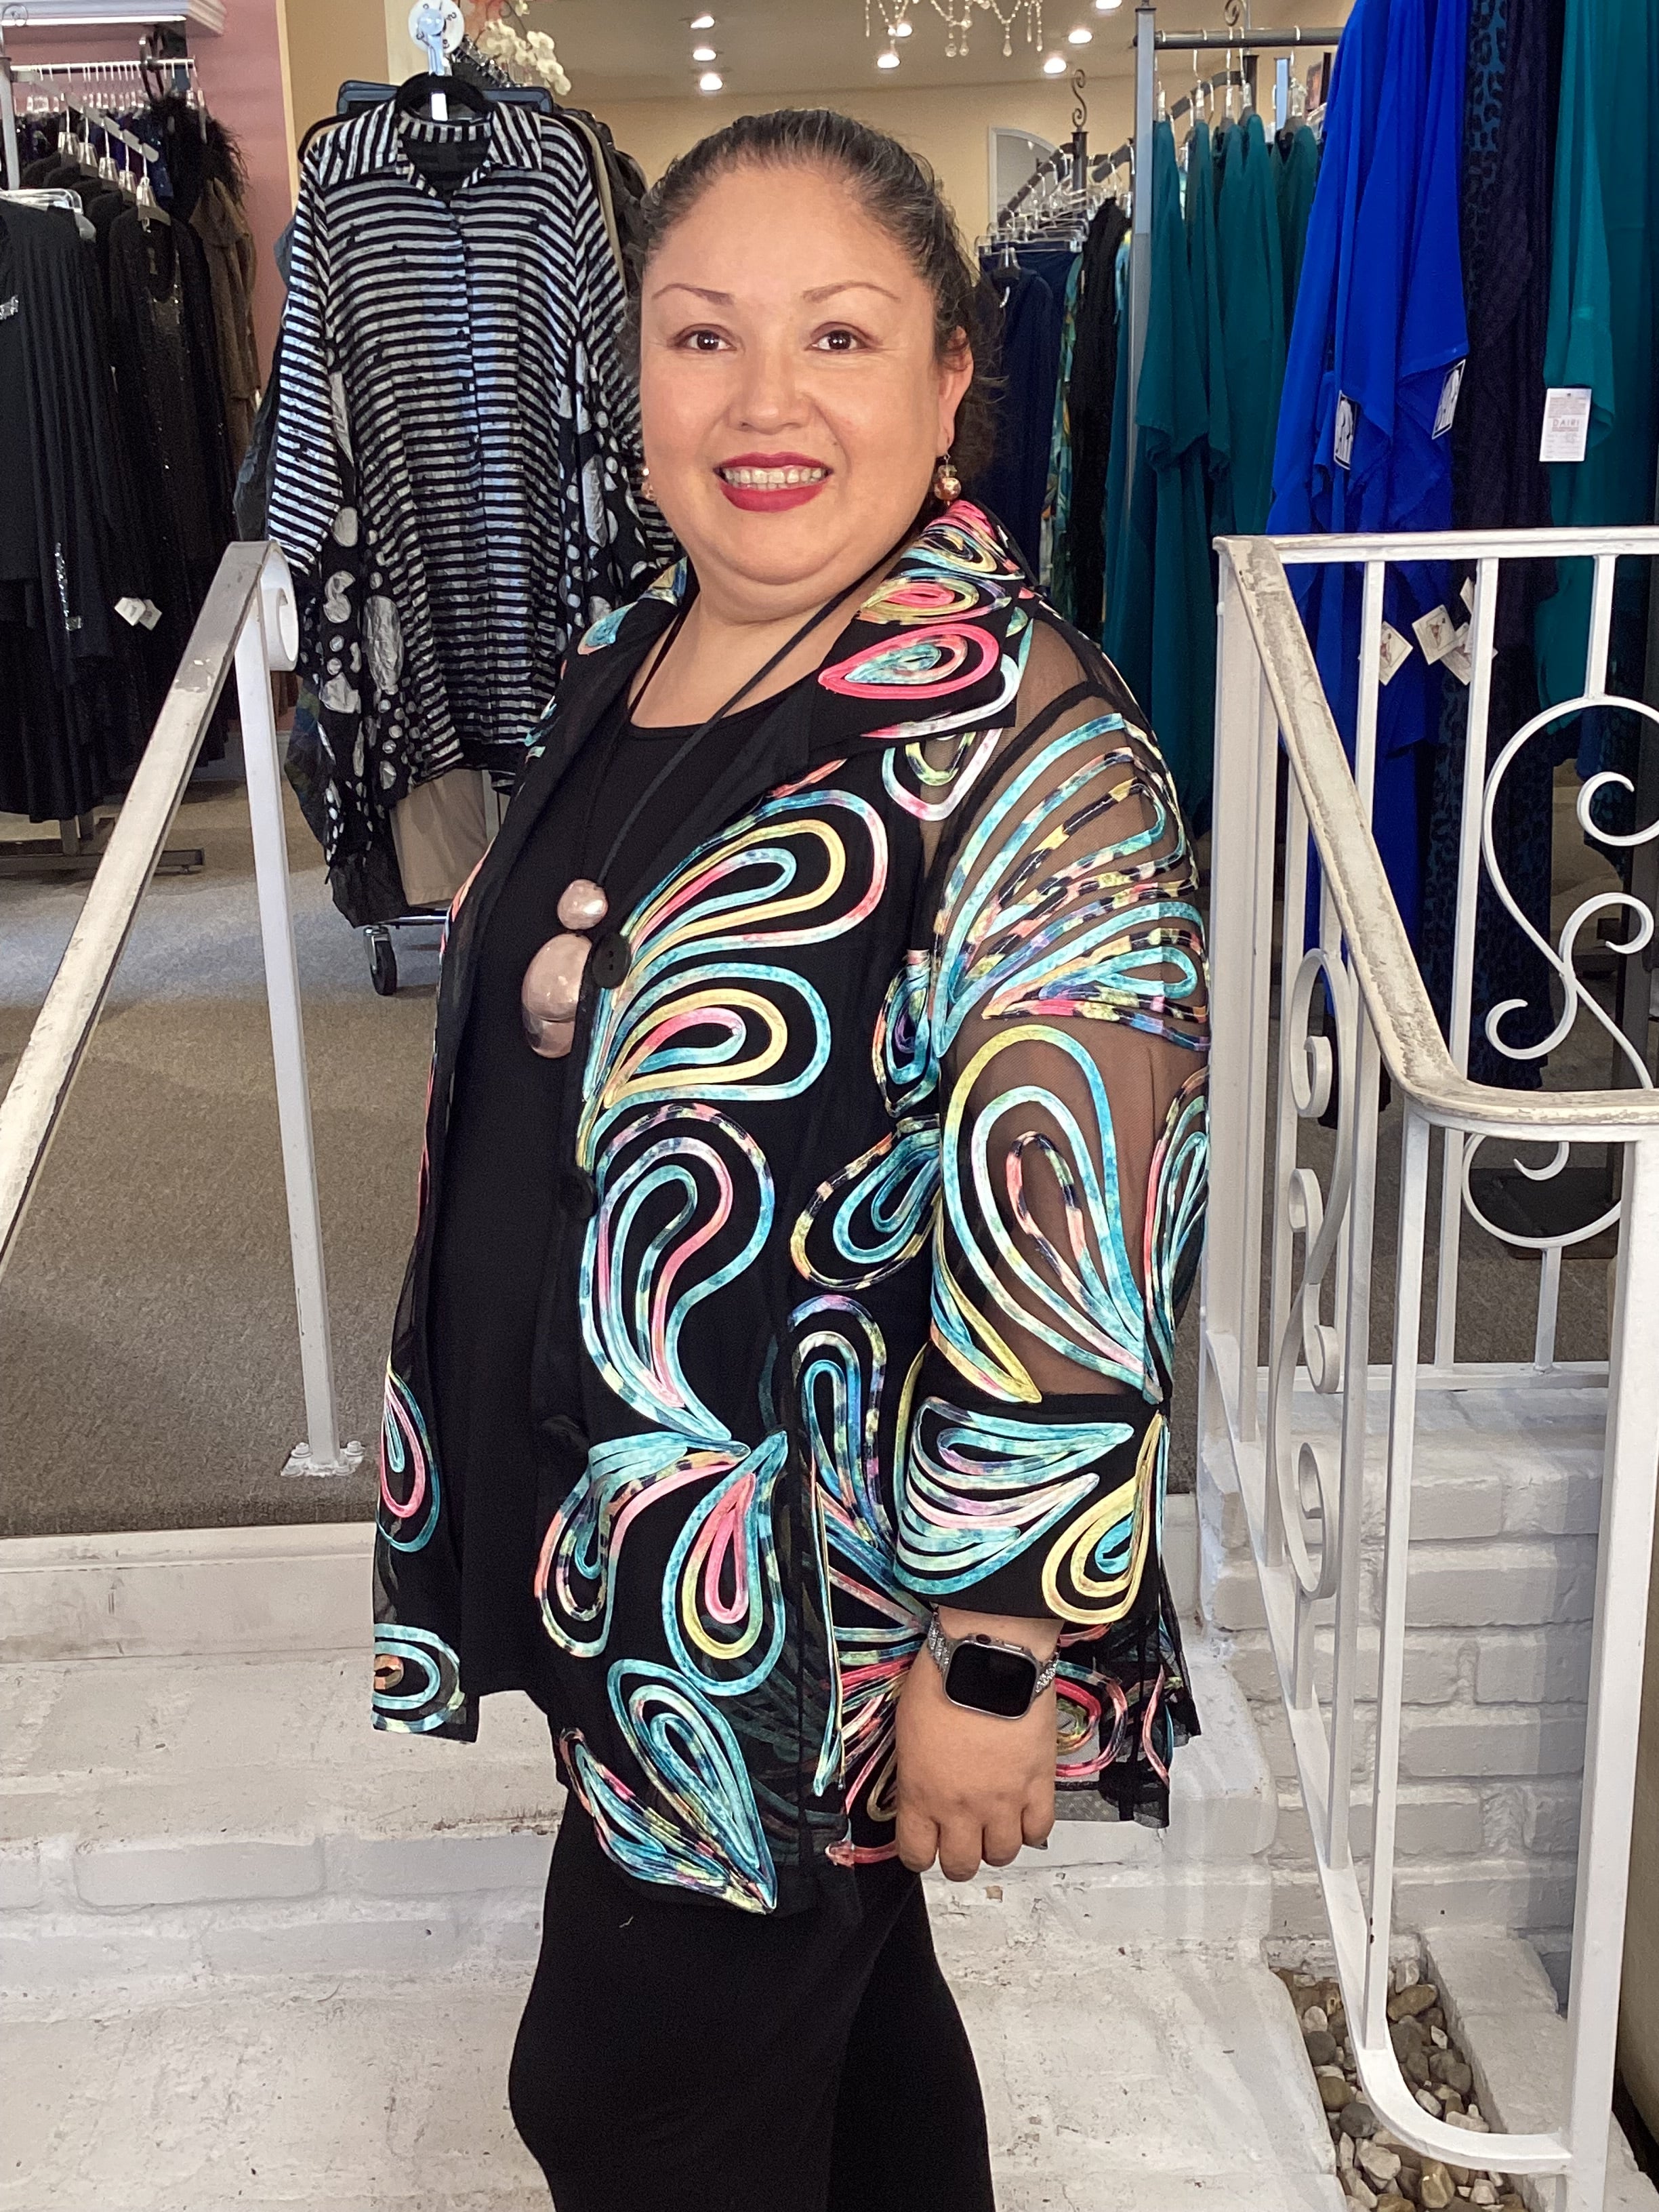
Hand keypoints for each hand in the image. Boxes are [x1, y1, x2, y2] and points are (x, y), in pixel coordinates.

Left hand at [894, 1607, 1057, 1880]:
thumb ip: (913, 1770)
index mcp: (920, 1793)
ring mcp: (1003, 1800)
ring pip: (1002, 1855)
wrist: (989, 1656)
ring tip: (993, 1825)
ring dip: (995, 1844)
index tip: (923, 1845)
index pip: (915, 1854)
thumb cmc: (944, 1678)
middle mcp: (961, 1807)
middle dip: (958, 1857)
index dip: (919, 1854)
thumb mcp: (907, 1728)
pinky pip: (1039, 1830)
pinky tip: (1022, 1812)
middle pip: (961, 1865)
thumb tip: (917, 1788)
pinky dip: (1030, 1828)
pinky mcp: (1039, 1785)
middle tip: (960, 1839)